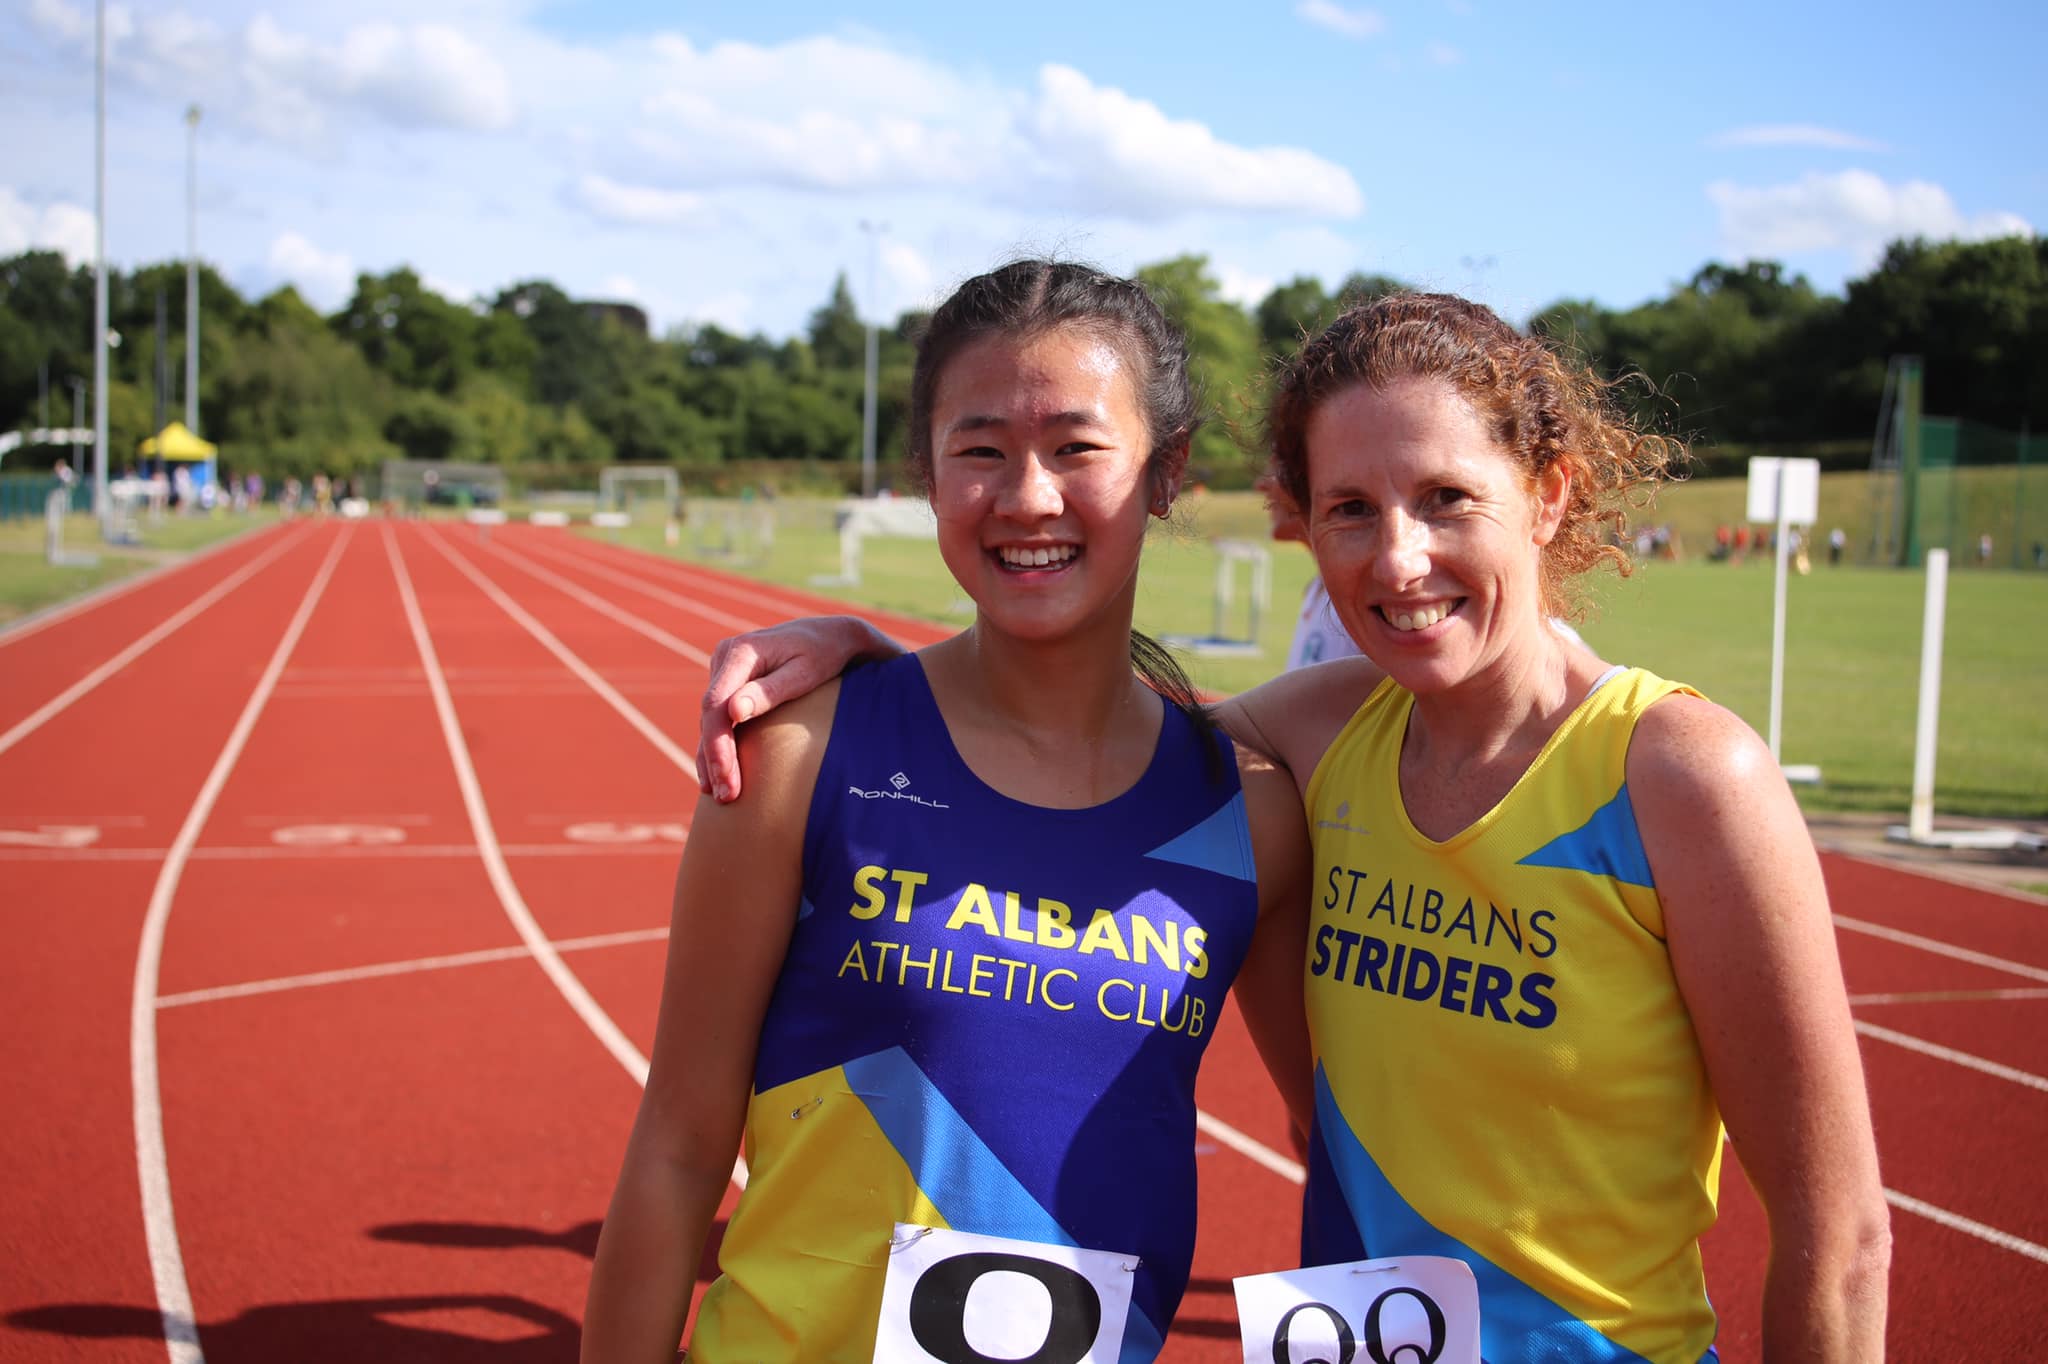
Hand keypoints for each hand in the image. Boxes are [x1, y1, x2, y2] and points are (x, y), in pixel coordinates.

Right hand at [695, 616, 903, 801]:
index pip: (716, 705)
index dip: (718, 745)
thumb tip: (733, 712)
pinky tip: (717, 776)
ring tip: (720, 795)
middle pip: (709, 716)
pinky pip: (717, 718)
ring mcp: (723, 670)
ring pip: (709, 720)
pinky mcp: (729, 683)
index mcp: (740, 652)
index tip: (726, 778)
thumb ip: (769, 691)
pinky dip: (717, 747)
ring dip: (712, 758)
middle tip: (725, 796)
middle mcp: (724, 658)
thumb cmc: (822, 655)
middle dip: (715, 759)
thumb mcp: (804, 672)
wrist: (829, 636)